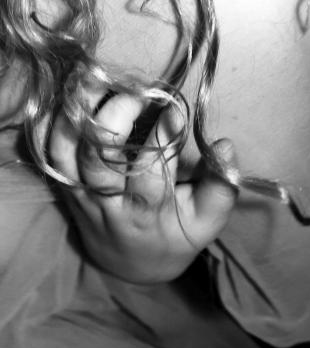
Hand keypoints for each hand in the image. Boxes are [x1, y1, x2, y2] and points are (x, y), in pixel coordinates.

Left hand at [47, 91, 236, 282]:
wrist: (134, 266)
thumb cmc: (177, 234)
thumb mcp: (208, 220)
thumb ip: (221, 185)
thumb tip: (224, 145)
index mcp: (147, 209)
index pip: (150, 168)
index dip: (162, 133)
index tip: (174, 107)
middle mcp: (108, 201)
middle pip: (97, 157)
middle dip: (114, 115)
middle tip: (137, 91)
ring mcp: (81, 194)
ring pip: (66, 151)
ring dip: (76, 112)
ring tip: (96, 81)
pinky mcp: (65, 186)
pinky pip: (46, 155)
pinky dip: (49, 124)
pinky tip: (66, 97)